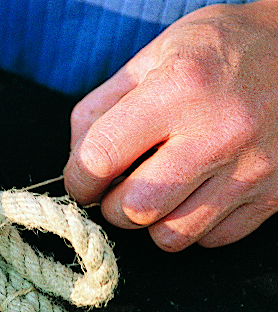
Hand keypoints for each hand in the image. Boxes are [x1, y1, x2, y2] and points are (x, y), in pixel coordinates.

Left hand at [64, 0, 277, 250]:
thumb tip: (74, 160)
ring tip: (155, 192)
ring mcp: (251, 170)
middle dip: (111, 206)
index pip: (100, 157)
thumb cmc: (222, 50)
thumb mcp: (155, 56)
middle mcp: (217, 134)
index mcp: (179, 89)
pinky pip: (211, 239)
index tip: (82, 180)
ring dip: (150, 221)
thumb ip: (102, 106)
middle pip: (133, 208)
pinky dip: (191, 226)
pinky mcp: (273, 196)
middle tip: (117, 188)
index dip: (78, 179)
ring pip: (171, 236)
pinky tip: (193, 195)